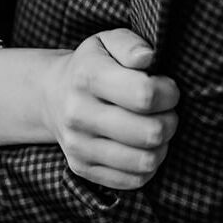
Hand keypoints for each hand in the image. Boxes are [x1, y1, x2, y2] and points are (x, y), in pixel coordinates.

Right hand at [42, 28, 179, 189]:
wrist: (52, 94)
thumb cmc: (91, 65)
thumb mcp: (106, 42)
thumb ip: (129, 44)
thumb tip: (147, 59)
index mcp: (86, 75)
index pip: (144, 94)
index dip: (168, 93)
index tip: (166, 87)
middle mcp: (77, 112)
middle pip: (150, 132)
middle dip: (170, 121)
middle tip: (164, 110)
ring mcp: (77, 144)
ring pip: (145, 161)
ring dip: (161, 145)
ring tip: (152, 127)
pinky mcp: (81, 167)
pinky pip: (135, 180)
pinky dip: (146, 165)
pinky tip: (138, 145)